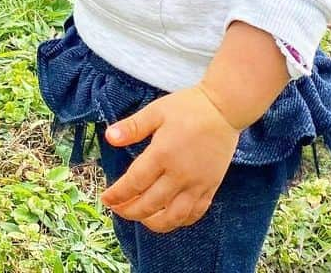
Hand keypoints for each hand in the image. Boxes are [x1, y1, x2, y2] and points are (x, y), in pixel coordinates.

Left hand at [100, 85, 241, 232]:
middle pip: (149, 205)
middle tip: (117, 209)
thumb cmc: (188, 107)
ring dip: (153, 223)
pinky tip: (168, 218)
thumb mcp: (156, 111)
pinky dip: (179, 222)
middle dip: (129, 211)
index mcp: (162, 154)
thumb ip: (132, 127)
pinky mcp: (211, 188)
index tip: (106, 198)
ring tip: (140, 218)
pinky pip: (194, 214)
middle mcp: (179, 174)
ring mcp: (197, 184)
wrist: (224, 109)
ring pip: (173, 217)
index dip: (117, 195)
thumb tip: (109, 137)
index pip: (134, 183)